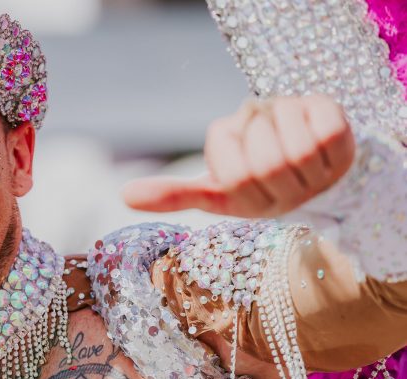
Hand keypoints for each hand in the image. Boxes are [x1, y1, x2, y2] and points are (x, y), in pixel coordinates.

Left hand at [123, 95, 355, 217]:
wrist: (312, 182)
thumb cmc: (259, 192)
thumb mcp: (219, 198)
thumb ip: (175, 195)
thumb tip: (124, 195)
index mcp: (220, 138)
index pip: (234, 175)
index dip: (249, 188)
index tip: (254, 187)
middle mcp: (251, 118)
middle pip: (266, 163)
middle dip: (277, 182)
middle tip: (280, 179)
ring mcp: (289, 108)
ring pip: (296, 150)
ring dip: (303, 170)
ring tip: (299, 167)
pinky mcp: (325, 106)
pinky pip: (326, 133)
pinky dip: (328, 153)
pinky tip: (320, 152)